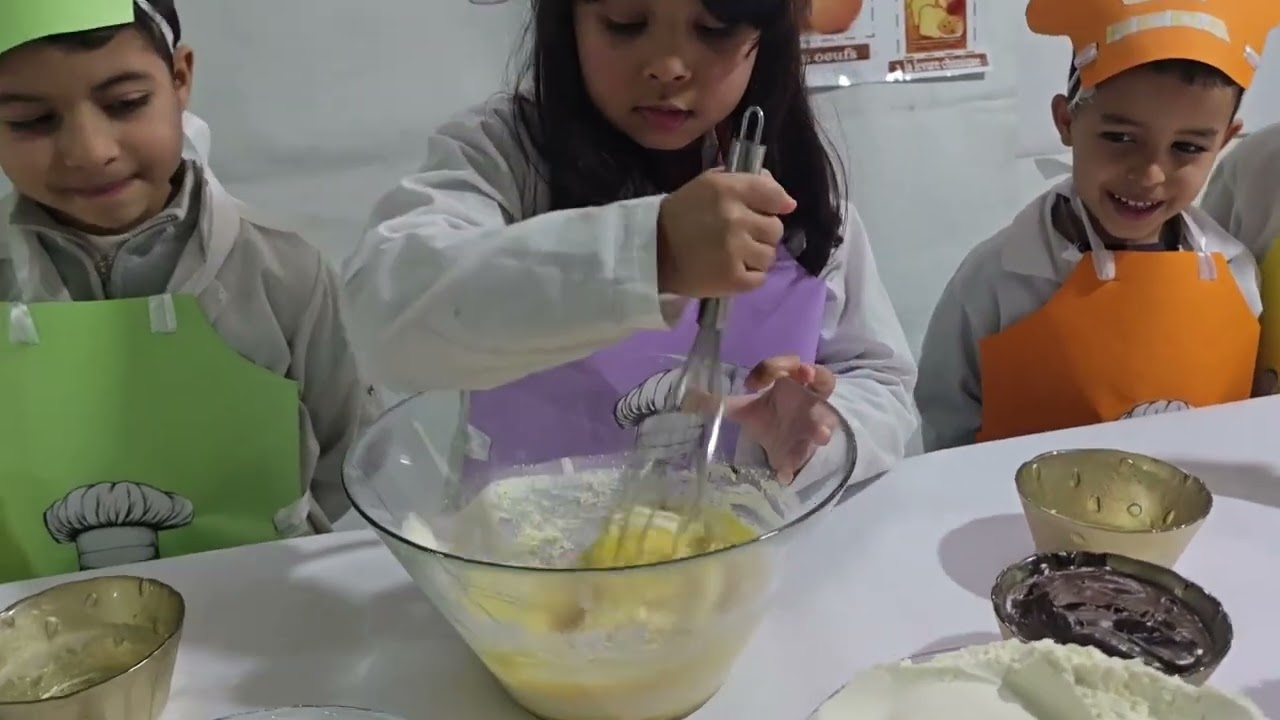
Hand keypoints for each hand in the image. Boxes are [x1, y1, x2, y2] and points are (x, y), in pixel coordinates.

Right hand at [656, 169, 795, 297]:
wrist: (652, 253)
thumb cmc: (682, 214)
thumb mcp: (709, 185)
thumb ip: (746, 182)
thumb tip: (785, 199)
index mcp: (728, 189)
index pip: (774, 194)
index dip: (777, 204)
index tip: (769, 211)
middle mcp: (735, 218)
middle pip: (776, 229)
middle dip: (761, 233)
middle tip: (739, 236)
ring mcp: (735, 251)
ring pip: (769, 255)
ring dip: (755, 257)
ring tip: (732, 255)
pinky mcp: (733, 280)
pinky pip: (760, 278)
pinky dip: (748, 277)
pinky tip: (730, 270)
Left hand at [725, 356, 838, 483]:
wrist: (780, 447)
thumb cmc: (768, 418)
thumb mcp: (742, 410)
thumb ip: (719, 403)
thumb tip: (687, 399)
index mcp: (791, 382)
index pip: (788, 365)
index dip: (773, 367)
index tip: (752, 383)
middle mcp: (809, 397)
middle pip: (823, 380)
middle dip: (817, 376)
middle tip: (807, 375)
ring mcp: (816, 421)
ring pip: (827, 416)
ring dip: (823, 424)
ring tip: (821, 434)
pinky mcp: (811, 446)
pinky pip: (808, 452)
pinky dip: (797, 462)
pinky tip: (785, 472)